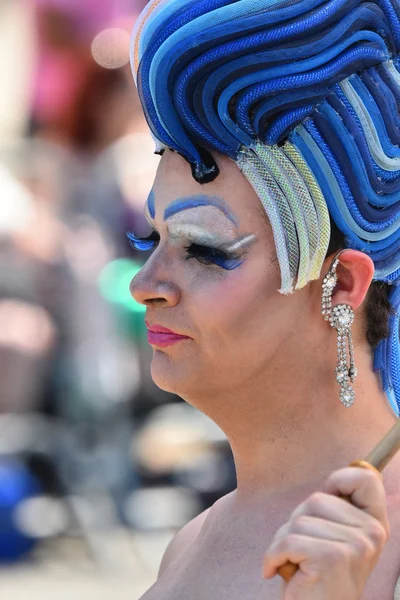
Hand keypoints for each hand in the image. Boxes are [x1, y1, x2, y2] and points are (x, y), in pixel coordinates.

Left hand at [262, 467, 389, 599]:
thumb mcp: (334, 538)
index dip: (339, 480)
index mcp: (375, 524)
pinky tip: (274, 571)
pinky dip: (272, 556)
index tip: (326, 499)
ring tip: (291, 564)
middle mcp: (372, 534)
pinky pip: (287, 541)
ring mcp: (355, 545)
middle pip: (316, 499)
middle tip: (300, 552)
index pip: (365, 479)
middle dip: (296, 523)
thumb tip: (331, 481)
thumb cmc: (317, 577)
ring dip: (282, 543)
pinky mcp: (332, 557)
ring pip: (298, 521)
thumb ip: (336, 510)